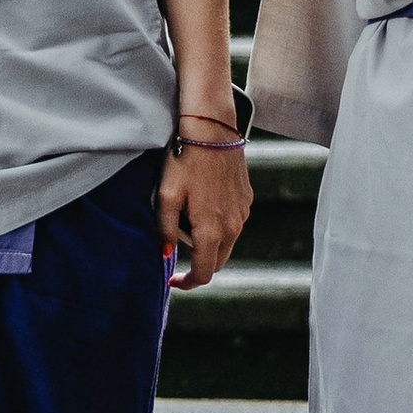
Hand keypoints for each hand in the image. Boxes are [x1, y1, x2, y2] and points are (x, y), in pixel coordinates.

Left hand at [158, 136, 249, 291]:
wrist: (212, 130)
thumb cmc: (185, 161)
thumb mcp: (166, 196)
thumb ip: (165, 230)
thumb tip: (167, 254)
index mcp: (211, 230)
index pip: (205, 273)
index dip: (188, 283)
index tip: (174, 281)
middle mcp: (233, 226)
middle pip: (218, 261)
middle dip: (199, 262)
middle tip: (177, 244)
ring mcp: (243, 212)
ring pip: (227, 242)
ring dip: (209, 242)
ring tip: (188, 217)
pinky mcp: (247, 199)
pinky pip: (234, 222)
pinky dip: (219, 224)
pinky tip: (204, 202)